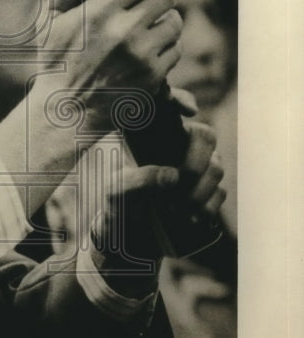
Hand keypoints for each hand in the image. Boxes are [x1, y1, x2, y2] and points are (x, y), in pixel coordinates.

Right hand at [40, 0, 184, 132]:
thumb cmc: (55, 66)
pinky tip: (151, 51)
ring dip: (169, 20)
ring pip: (175, 24)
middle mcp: (125, 31)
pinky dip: (167, 48)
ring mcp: (142, 55)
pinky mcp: (153, 76)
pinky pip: (174, 51)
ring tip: (155, 25)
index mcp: (101, 12)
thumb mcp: (49, 26)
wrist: (65, 112)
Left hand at [90, 121, 225, 285]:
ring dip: (200, 191)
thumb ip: (138, 181)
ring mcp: (195, 166)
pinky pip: (220, 193)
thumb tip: (173, 177)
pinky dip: (207, 207)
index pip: (169, 105)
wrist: (128, 238)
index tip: (189, 111)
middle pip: (205, 136)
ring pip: (216, 167)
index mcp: (150, 136)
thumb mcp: (117, 192)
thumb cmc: (117, 205)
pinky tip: (190, 220)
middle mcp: (176, 145)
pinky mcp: (206, 191)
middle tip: (180, 181)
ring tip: (176, 212)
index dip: (182, 99)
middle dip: (196, 162)